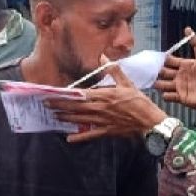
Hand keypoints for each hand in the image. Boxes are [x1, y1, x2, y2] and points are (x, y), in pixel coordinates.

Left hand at [48, 55, 167, 143]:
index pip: (80, 95)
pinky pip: (90, 134)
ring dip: (66, 117)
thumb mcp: (127, 83)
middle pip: (76, 107)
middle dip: (60, 105)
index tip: (54, 93)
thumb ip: (113, 70)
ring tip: (54, 115)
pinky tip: (69, 138)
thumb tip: (103, 56)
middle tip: (46, 105)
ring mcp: (102, 121)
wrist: (149, 121)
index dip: (66, 95)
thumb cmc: (139, 101)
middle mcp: (100, 108)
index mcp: (104, 95)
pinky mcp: (106, 131)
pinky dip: (79, 137)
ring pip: (80, 119)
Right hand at [155, 29, 195, 109]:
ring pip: (163, 84)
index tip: (154, 58)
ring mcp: (179, 87)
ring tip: (153, 83)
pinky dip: (166, 96)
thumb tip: (188, 28)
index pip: (169, 61)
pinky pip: (169, 96)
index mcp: (184, 65)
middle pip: (164, 72)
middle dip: (156, 72)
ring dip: (158, 84)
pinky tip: (166, 94)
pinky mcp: (180, 98)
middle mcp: (180, 75)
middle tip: (148, 71)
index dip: (162, 60)